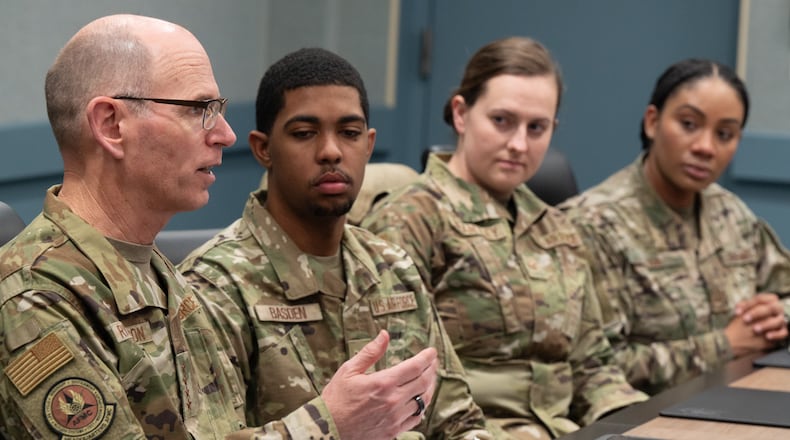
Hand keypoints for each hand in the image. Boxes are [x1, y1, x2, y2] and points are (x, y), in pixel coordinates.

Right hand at [321, 330, 438, 439]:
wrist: (328, 429)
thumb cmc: (336, 399)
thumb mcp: (349, 370)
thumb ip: (370, 352)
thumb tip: (384, 335)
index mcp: (383, 383)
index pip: (415, 366)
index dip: (427, 357)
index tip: (432, 351)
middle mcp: (393, 400)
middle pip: (424, 382)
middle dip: (432, 369)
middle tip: (433, 362)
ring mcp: (395, 417)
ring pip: (423, 400)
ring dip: (430, 387)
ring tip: (429, 378)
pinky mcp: (394, 430)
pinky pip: (416, 418)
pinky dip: (422, 407)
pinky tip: (420, 400)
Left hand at [735, 293, 787, 341]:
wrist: (748, 334)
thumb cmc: (747, 318)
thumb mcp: (744, 311)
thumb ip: (742, 306)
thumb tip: (739, 306)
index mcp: (769, 301)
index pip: (761, 299)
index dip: (749, 304)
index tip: (737, 312)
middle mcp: (777, 310)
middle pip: (771, 308)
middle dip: (757, 313)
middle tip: (745, 319)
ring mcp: (780, 321)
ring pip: (778, 320)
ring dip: (766, 324)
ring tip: (755, 329)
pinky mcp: (782, 332)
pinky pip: (783, 333)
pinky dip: (776, 334)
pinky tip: (767, 336)